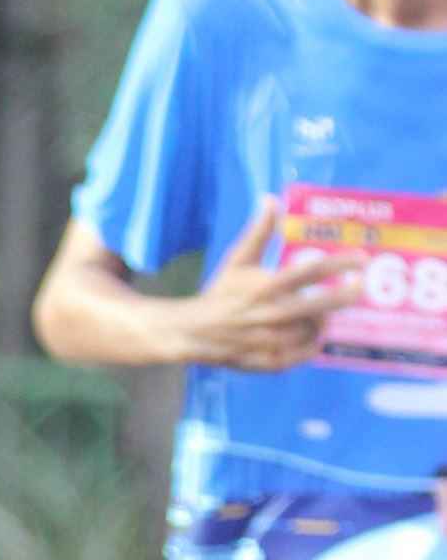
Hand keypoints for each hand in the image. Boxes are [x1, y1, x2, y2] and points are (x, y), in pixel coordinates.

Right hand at [178, 196, 360, 371]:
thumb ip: (259, 231)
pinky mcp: (276, 361)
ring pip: (318, 327)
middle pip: (325, 304)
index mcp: (266, 286)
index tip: (362, 258)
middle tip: (360, 285)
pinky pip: (310, 349)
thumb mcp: (238, 259)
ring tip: (319, 310)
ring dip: (323, 318)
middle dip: (349, 294)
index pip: (313, 272)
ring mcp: (276, 340)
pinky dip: (313, 340)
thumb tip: (270, 198)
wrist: (196, 332)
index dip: (342, 264)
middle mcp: (274, 314)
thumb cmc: (222, 292)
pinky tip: (307, 331)